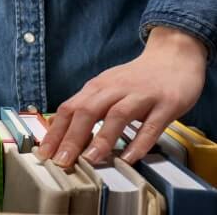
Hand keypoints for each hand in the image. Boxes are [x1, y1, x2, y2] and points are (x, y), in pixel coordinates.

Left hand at [38, 26, 206, 166]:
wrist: (174, 56)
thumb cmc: (136, 78)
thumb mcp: (107, 87)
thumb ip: (88, 107)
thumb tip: (61, 131)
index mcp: (97, 87)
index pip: (69, 108)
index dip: (55, 131)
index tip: (44, 153)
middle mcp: (116, 89)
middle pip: (88, 111)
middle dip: (72, 138)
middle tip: (62, 161)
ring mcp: (141, 95)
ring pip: (117, 116)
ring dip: (102, 138)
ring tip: (90, 159)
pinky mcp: (166, 104)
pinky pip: (151, 126)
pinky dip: (139, 142)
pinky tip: (129, 157)